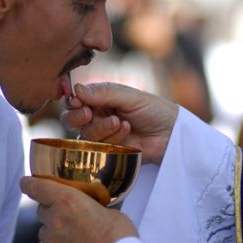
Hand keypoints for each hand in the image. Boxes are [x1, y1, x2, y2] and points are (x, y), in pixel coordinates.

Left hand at [20, 176, 137, 242]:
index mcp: (67, 200)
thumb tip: (90, 211)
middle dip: (51, 211)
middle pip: (41, 211)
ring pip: (41, 232)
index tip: (26, 182)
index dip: (29, 184)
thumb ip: (91, 206)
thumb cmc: (119, 233)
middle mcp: (55, 218)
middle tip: (68, 215)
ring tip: (65, 235)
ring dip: (51, 231)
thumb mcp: (107, 208)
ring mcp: (52, 241)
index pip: (37, 188)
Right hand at [62, 82, 177, 164]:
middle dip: (77, 117)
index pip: (75, 100)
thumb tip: (77, 89)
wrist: (172, 134)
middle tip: (90, 114)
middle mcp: (97, 117)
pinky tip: (127, 132)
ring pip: (84, 136)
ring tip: (122, 122)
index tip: (78, 102)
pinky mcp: (108, 153)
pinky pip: (98, 150)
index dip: (72, 102)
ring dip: (101, 128)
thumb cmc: (154, 110)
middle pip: (71, 120)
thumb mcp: (130, 97)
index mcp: (100, 99)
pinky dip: (112, 139)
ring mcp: (102, 136)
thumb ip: (104, 93)